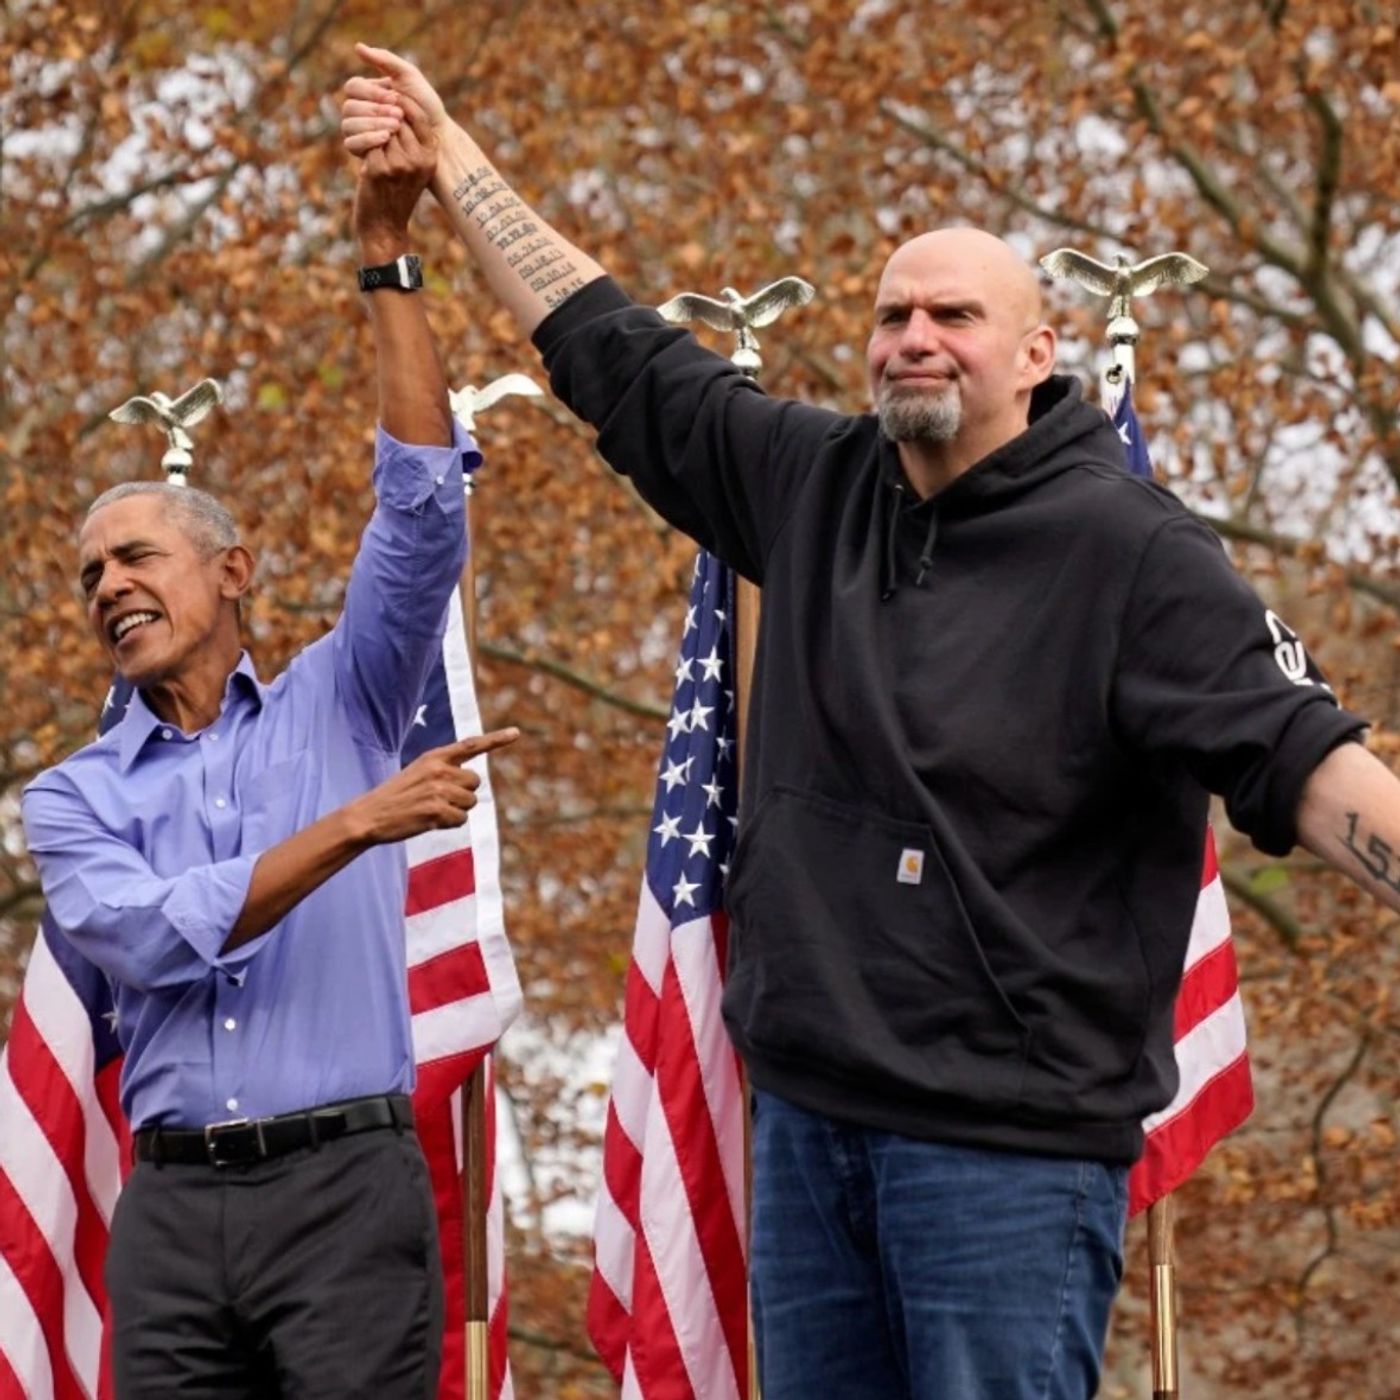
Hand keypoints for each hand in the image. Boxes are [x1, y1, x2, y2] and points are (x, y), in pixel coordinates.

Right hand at [342, 44, 446, 158]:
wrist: (437, 136)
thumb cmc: (424, 105)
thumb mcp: (409, 77)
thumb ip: (386, 60)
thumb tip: (357, 47)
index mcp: (365, 92)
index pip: (352, 87)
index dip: (371, 92)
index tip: (395, 97)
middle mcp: (357, 111)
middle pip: (349, 107)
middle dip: (376, 110)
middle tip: (399, 115)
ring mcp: (357, 132)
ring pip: (348, 125)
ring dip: (373, 124)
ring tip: (396, 127)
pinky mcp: (362, 152)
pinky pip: (352, 145)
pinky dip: (368, 139)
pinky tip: (386, 138)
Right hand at [349, 728, 519, 844]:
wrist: (369, 815)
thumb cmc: (396, 797)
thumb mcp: (418, 772)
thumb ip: (444, 771)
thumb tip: (473, 782)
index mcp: (433, 756)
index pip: (470, 745)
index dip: (495, 739)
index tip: (516, 733)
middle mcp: (439, 769)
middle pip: (476, 782)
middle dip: (464, 794)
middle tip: (439, 800)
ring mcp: (438, 789)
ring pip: (470, 802)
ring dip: (456, 811)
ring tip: (431, 811)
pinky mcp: (437, 810)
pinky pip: (461, 819)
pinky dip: (449, 824)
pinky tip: (430, 821)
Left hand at [352, 93, 437, 259]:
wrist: (385, 228)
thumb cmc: (397, 196)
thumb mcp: (415, 170)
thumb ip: (411, 143)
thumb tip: (397, 107)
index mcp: (430, 157)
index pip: (419, 116)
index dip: (403, 102)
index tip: (390, 96)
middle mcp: (418, 160)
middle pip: (397, 118)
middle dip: (383, 113)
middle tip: (371, 108)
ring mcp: (399, 165)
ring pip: (380, 128)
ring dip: (369, 127)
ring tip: (366, 134)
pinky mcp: (379, 169)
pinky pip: (366, 142)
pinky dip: (361, 144)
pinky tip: (361, 153)